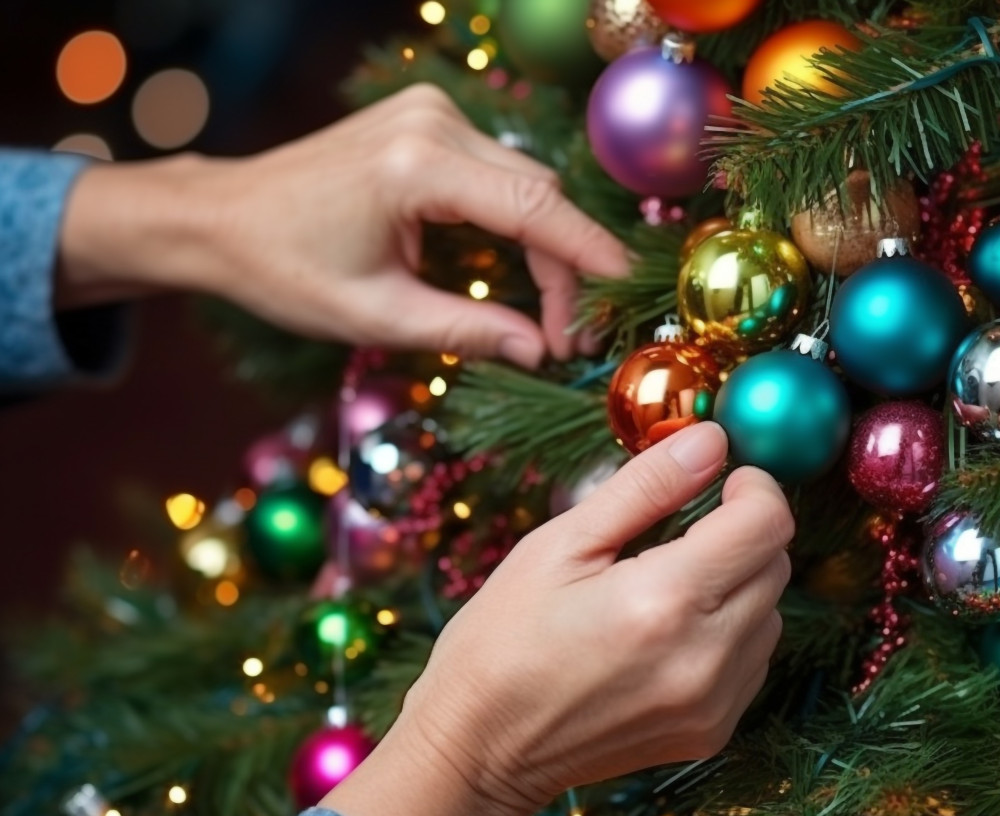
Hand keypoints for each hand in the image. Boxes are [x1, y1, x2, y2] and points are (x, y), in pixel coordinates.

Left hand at [56, 84, 629, 367]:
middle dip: (568, 269)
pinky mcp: (430, 122)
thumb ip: (467, 331)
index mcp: (417, 166)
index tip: (612, 315)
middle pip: (540, 195)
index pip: (535, 209)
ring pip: (526, 184)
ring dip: (549, 248)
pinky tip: (526, 272)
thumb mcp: (377, 316)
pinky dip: (522, 223)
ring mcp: (433, 114)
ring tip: (554, 317)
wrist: (223, 218)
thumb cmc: (285, 270)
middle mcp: (434, 123)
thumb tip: (542, 352)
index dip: (586, 264)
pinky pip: (500, 174)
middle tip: (573, 337)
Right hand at [321, 423, 793, 815]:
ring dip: (737, 583)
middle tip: (681, 529)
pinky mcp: (713, 730)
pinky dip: (729, 631)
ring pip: (771, 611)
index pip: (767, 523)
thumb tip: (711, 440)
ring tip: (667, 586)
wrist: (479, 749)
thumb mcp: (561, 543)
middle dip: (741, 531)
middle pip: (776, 564)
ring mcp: (714, 702)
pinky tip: (669, 632)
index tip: (723, 479)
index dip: (754, 486)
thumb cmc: (504, 639)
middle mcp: (704, 656)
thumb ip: (646, 486)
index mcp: (664, 600)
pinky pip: (753, 658)